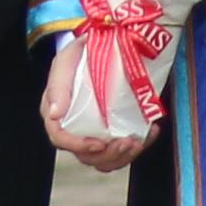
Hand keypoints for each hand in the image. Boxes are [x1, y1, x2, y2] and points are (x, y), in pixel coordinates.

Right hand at [39, 36, 149, 171]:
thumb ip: (58, 86)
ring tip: (138, 141)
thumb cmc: (80, 56)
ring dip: (124, 156)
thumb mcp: (65, 63)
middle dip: (108, 155)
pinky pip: (124, 149)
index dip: (79, 146)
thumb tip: (55, 113)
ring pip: (106, 160)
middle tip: (127, 142)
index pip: (60, 139)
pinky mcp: (114, 130)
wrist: (103, 46)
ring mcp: (95, 132)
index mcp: (58, 114)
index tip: (99, 143)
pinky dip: (141, 145)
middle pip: (86, 156)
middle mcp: (74, 128)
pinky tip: (150, 132)